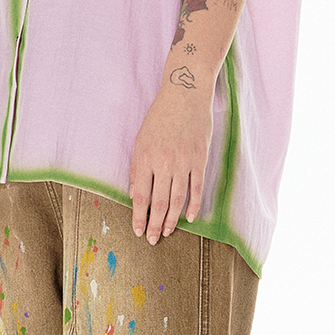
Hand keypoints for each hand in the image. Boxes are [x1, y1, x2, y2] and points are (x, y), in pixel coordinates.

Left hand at [129, 76, 213, 243]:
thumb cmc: (160, 117)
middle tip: (153, 239)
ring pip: (177, 199)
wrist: (185, 94)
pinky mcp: (199, 159)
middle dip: (155, 224)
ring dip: (172, 219)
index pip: (141, 196)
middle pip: (158, 203)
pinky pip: (196, 188)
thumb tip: (135, 195)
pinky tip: (189, 217)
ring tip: (168, 232)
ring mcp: (183, 162)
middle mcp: (163, 162)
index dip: (139, 217)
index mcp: (145, 158)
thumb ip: (137, 169)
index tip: (138, 231)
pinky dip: (193, 205)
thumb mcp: (141, 140)